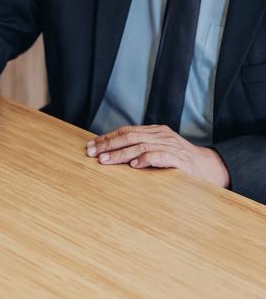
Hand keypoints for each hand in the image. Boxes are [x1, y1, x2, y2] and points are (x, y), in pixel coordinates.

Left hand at [86, 125, 229, 187]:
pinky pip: (159, 156)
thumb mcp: (157, 150)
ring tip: (104, 160)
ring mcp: (170, 145)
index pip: (126, 131)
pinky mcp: (178, 158)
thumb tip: (109, 154)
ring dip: (120, 154)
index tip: (90, 146)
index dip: (107, 138)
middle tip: (91, 153)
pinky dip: (145, 159)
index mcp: (154, 131)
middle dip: (107, 144)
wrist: (208, 168)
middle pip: (129, 136)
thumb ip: (138, 149)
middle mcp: (161, 135)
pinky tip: (134, 165)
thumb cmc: (178, 162)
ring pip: (139, 146)